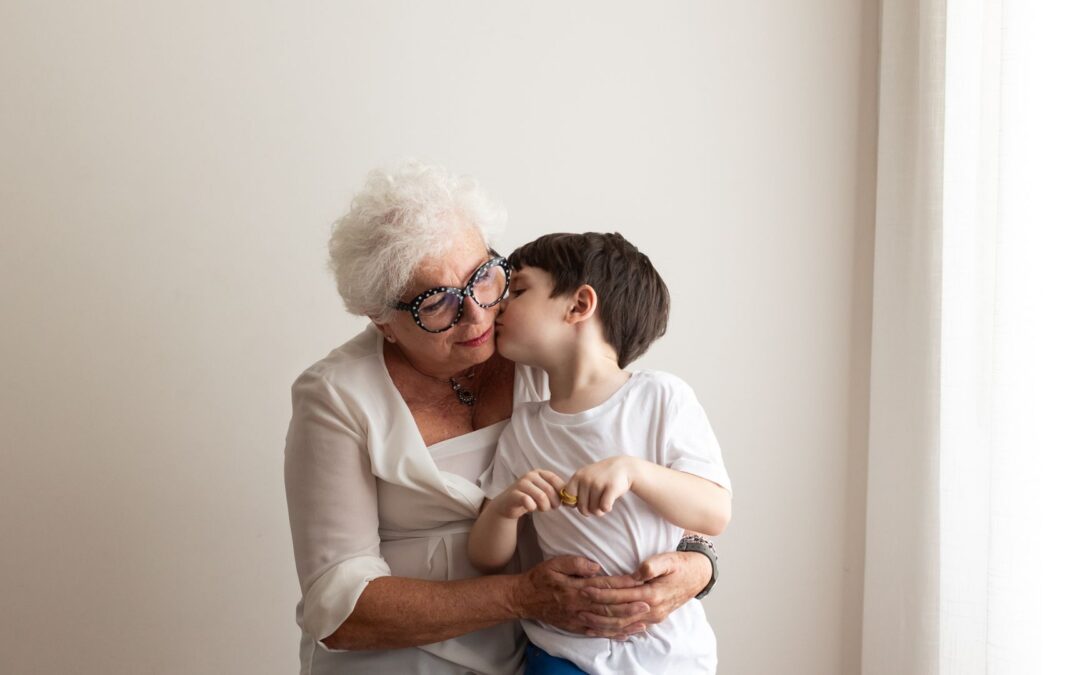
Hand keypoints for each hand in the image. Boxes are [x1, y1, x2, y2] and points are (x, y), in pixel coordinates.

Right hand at [490, 469, 564, 519]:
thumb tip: (570, 496)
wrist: (507, 504)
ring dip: (545, 507)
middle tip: (552, 508)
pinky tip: (531, 508)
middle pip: (549, 490)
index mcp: (539, 473)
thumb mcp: (543, 491)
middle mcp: (530, 475)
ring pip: (541, 497)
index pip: (556, 480)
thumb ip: (555, 490)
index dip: (560, 493)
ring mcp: (521, 484)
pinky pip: (528, 502)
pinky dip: (533, 508)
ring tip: (543, 509)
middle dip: (554, 502)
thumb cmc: (530, 498)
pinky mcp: (514, 494)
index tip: (560, 502)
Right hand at [512, 556, 651, 639]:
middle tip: (648, 604)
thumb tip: (596, 566)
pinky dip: (612, 634)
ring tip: (643, 621)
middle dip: (629, 606)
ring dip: (625, 622)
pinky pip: (596, 632)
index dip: (622, 583)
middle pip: (608, 607)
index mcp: (575, 588)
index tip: (638, 580)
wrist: (523, 599)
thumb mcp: (555, 563)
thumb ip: (576, 563)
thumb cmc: (540, 578)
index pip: (603, 585)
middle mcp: (579, 605)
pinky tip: (625, 634)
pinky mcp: (575, 627)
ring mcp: (577, 618)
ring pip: (605, 622)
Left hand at [563, 457, 640, 517]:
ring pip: (594, 510)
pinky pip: (604, 508)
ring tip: (604, 501)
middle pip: (582, 508)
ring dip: (600, 510)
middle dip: (590, 511)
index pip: (568, 498)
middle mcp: (586, 479)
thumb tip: (566, 505)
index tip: (584, 501)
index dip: (576, 504)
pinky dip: (607, 508)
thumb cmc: (601, 476)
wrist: (623, 467)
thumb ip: (575, 489)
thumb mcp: (585, 477)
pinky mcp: (611, 488)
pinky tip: (610, 501)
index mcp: (577, 476)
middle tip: (596, 504)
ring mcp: (598, 483)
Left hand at [577, 551, 710, 628]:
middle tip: (578, 602)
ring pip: (622, 624)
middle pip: (618, 612)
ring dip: (602, 622)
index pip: (621, 594)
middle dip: (597, 608)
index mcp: (653, 593)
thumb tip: (639, 571)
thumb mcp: (669, 559)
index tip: (585, 587)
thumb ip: (654, 565)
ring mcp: (652, 616)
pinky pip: (630, 627)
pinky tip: (600, 629)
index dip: (602, 591)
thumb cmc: (681, 565)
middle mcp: (651, 608)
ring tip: (583, 618)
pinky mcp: (652, 618)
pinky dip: (614, 630)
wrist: (698, 576)